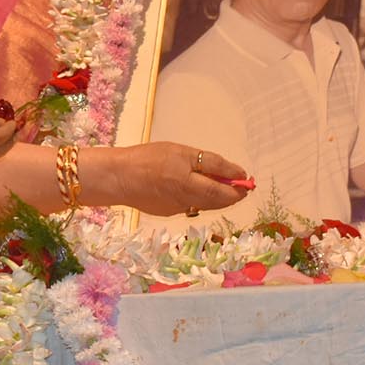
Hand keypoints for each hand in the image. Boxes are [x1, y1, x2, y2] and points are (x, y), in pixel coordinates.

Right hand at [103, 143, 252, 215]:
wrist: (118, 178)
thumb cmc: (147, 158)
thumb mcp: (178, 152)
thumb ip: (205, 162)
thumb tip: (231, 173)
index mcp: (189, 179)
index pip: (221, 183)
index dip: (236, 181)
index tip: (246, 178)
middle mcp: (186, 196)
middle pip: (218, 199)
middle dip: (233, 194)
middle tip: (243, 188)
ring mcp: (177, 207)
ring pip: (206, 204)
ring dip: (219, 198)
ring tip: (226, 189)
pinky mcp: (169, 212)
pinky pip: (192, 205)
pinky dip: (201, 199)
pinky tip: (199, 191)